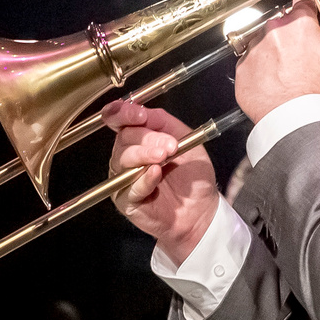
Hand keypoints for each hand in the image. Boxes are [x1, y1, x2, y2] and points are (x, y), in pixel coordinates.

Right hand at [102, 100, 220, 263]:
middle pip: (124, 139)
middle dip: (147, 139)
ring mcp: (122, 178)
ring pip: (122, 160)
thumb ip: (163, 122)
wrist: (200, 208)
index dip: (123, 113)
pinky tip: (156, 174)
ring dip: (144, 155)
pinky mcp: (125, 200)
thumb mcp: (185, 139)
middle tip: (170, 147)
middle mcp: (125, 156)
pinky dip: (143, 179)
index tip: (139, 114)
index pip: (118, 120)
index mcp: (137, 138)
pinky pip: (129, 187)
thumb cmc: (191, 175)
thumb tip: (144, 111)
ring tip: (165, 158)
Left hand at [232, 0, 319, 123]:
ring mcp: (254, 50)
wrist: (297, 123)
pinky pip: (253, 62)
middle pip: (285, 23)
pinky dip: (263, 69)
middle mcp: (273, 32)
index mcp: (300, 24)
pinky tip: (277, 83)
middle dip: (295, 36)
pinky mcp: (242, 69)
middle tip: (307, 59)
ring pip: (267, 41)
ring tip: (291, 74)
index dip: (308, 2)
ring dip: (277, 52)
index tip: (307, 4)